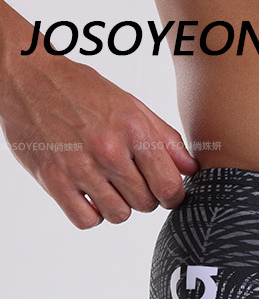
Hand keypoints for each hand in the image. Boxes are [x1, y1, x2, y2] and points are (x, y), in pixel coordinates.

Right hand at [1, 53, 198, 227]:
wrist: (27, 78)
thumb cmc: (83, 91)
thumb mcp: (131, 105)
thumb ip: (165, 139)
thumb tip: (192, 169)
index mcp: (132, 129)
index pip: (169, 187)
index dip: (172, 195)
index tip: (164, 191)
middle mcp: (107, 149)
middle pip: (145, 204)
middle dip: (143, 196)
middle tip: (129, 179)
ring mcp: (79, 167)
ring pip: (119, 215)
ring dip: (117, 206)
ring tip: (106, 184)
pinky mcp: (53, 180)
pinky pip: (86, 221)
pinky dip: (91, 214)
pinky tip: (88, 194)